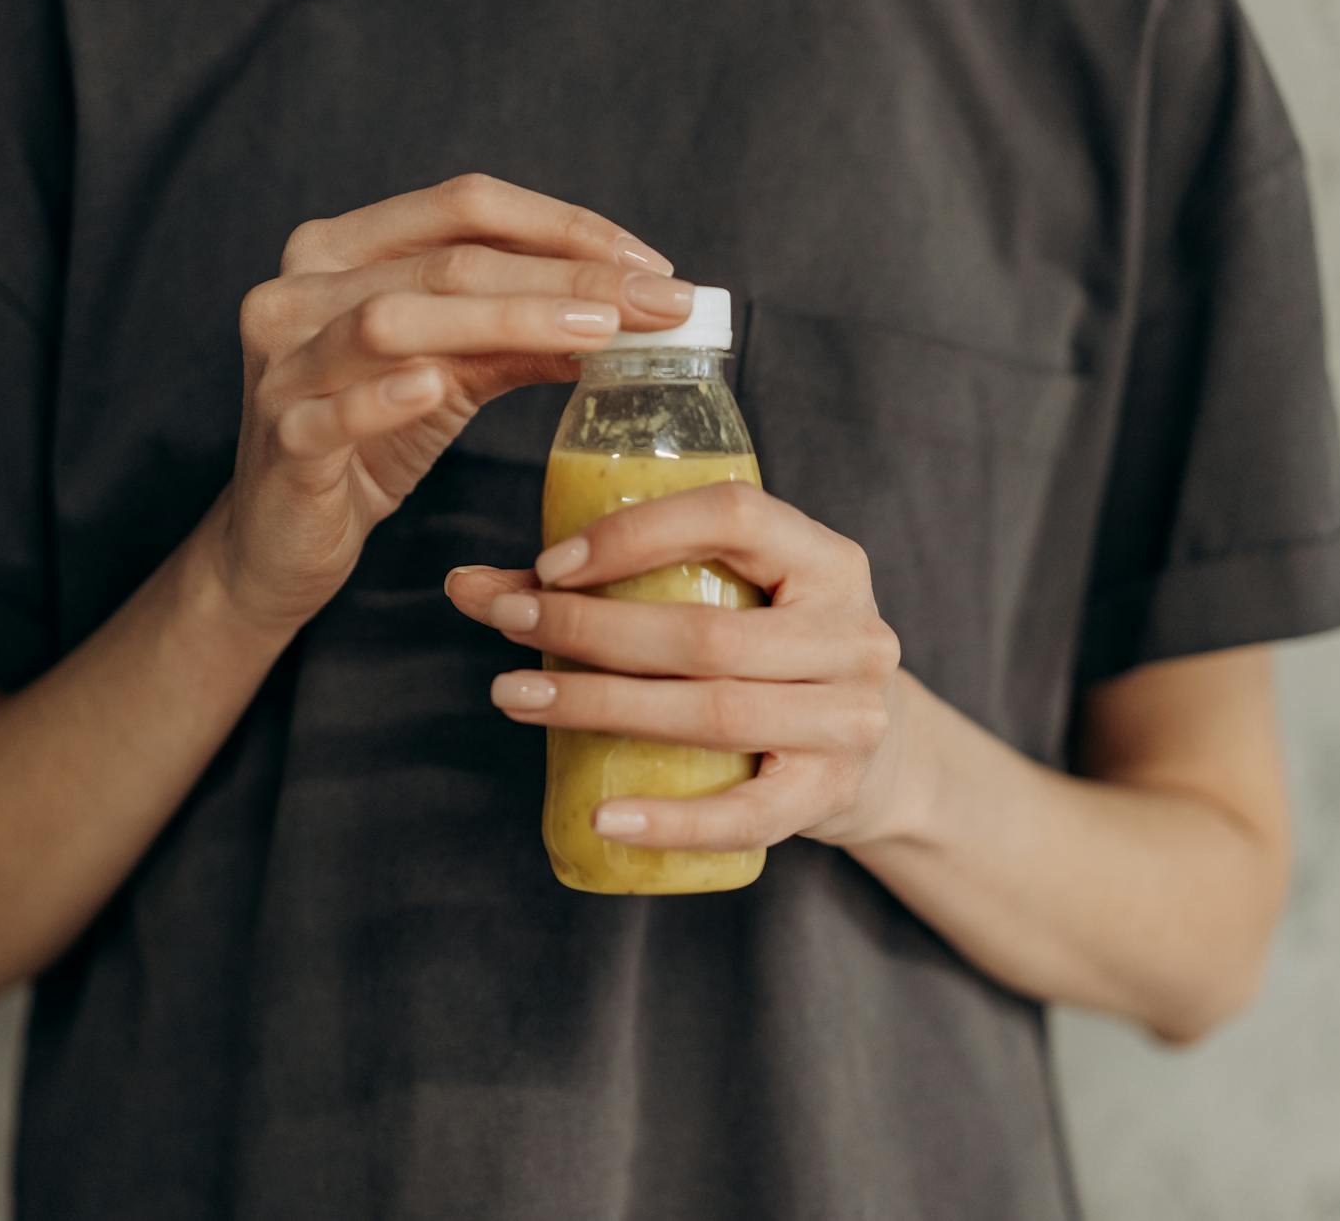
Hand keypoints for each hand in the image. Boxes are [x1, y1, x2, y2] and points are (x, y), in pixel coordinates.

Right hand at [213, 173, 694, 629]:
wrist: (282, 541)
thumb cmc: (369, 443)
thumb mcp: (453, 375)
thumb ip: (522, 337)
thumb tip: (632, 312)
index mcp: (341, 250)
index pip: (463, 206)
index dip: (563, 225)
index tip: (650, 264)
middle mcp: (299, 288)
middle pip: (446, 262)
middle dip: (564, 278)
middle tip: (655, 302)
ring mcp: (282, 362)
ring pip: (393, 321)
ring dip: (505, 320)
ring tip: (596, 334)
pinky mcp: (280, 436)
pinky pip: (334, 409)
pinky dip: (387, 396)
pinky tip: (438, 387)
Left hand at [445, 482, 907, 849]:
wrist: (874, 750)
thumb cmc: (767, 652)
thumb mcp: (722, 598)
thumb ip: (601, 583)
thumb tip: (465, 585)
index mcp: (828, 561)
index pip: (735, 518)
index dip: (635, 534)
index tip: (547, 565)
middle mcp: (853, 635)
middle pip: (706, 634)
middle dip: (591, 629)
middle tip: (506, 627)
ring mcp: (849, 721)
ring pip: (714, 715)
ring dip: (602, 708)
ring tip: (516, 698)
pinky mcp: (829, 795)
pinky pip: (745, 816)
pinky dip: (671, 821)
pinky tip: (604, 816)